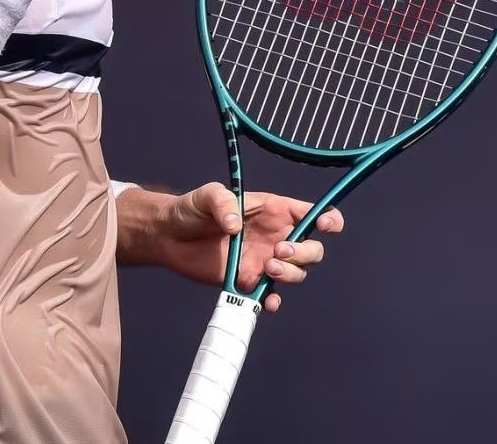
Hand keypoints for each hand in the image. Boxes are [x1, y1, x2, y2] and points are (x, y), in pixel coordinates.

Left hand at [151, 182, 343, 311]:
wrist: (168, 237)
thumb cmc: (191, 209)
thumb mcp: (207, 196)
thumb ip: (223, 202)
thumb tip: (235, 226)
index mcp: (273, 211)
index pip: (312, 214)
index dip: (328, 219)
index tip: (326, 226)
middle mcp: (275, 236)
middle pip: (312, 249)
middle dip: (304, 252)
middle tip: (278, 252)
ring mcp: (264, 261)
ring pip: (297, 273)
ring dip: (290, 274)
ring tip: (267, 268)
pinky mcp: (249, 282)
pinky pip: (271, 295)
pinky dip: (274, 300)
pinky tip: (267, 300)